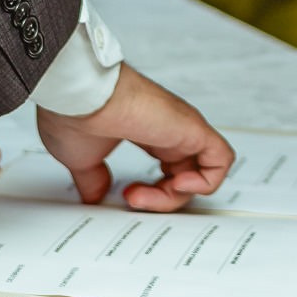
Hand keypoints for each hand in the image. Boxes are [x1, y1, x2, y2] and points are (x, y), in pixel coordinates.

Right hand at [35, 63, 234, 210]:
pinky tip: (177, 184)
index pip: (171, 168)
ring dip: (176, 196)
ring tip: (146, 194)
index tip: (126, 193)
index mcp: (149, 132)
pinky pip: (220, 160)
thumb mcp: (84, 158)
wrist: (80, 97)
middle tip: (131, 197)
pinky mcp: (193, 128)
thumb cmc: (76, 115)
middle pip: (186, 176)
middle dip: (162, 199)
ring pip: (204, 172)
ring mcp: (182, 128)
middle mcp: (169, 129)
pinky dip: (207, 181)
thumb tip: (96, 195)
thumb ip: (95, 177)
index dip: (155, 192)